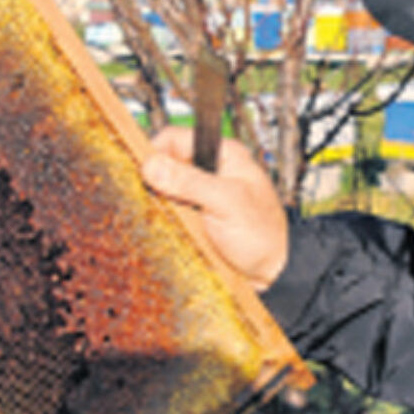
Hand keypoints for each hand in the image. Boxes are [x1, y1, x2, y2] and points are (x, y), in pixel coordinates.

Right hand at [141, 127, 288, 290]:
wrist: (272, 274)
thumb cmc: (265, 235)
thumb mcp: (227, 202)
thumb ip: (190, 182)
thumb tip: (153, 165)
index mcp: (223, 155)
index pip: (175, 139)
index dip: (154, 152)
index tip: (140, 172)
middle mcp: (209, 172)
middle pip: (166, 165)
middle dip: (154, 181)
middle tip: (151, 199)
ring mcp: (200, 197)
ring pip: (163, 191)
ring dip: (158, 203)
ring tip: (162, 217)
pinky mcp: (193, 219)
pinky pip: (167, 213)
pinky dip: (162, 220)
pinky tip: (165, 229)